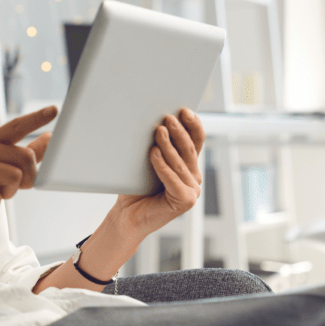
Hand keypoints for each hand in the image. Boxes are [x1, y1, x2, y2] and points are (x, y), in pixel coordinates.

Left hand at [112, 108, 205, 239]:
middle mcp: (194, 178)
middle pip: (190, 149)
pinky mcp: (185, 201)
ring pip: (181, 162)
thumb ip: (157, 146)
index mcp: (188, 166)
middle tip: (168, 117)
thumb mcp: (148, 161)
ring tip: (158, 130)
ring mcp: (192, 191)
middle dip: (179, 132)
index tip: (184, 110)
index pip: (197, 141)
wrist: (127, 215)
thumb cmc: (135, 188)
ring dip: (169, 145)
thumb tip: (155, 122)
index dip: (193, 125)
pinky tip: (153, 153)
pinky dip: (162, 164)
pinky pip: (173, 178)